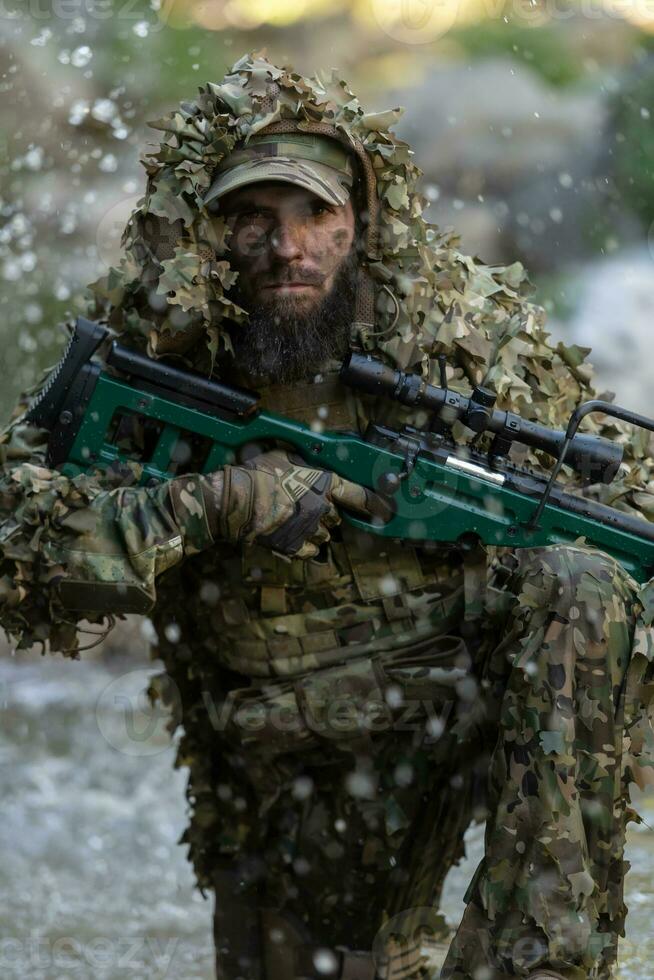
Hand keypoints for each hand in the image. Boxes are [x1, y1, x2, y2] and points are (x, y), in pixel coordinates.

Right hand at [208, 449, 382, 558]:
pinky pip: (310, 552)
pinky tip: (289, 536)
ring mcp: (309, 530)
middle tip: (304, 507)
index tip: (386, 509)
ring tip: (292, 520)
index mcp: (323, 483)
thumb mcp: (283, 455)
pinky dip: (303, 547)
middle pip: (336, 518)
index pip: (359, 495)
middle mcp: (321, 508)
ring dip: (314, 531)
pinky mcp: (295, 547)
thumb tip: (308, 460)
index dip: (375, 503)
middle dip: (325, 515)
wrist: (235, 501)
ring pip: (324, 536)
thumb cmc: (256, 474)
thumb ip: (304, 462)